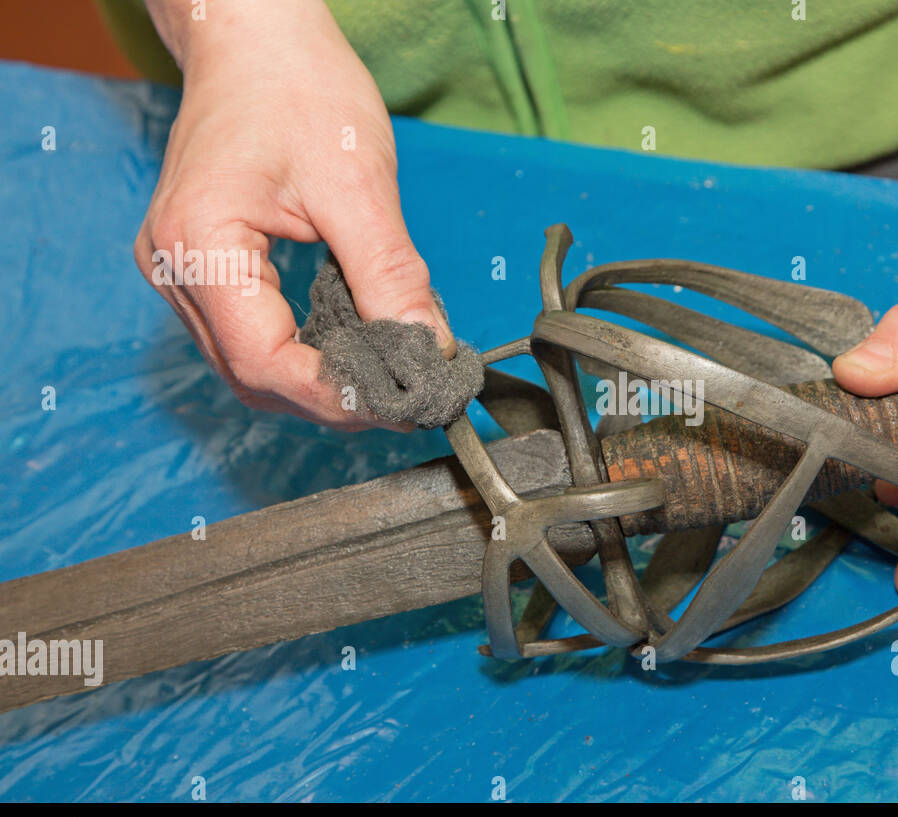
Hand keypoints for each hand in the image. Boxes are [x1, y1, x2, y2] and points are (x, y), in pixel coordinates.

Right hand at [135, 0, 451, 429]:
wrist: (257, 37)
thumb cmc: (299, 88)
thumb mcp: (359, 185)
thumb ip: (391, 277)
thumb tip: (429, 351)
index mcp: (199, 244)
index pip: (263, 361)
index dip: (334, 396)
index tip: (399, 404)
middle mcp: (173, 266)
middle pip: (251, 374)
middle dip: (330, 398)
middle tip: (403, 400)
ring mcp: (180, 268)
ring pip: (248, 363)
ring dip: (317, 382)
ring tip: (386, 380)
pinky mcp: (201, 264)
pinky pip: (249, 333)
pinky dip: (303, 352)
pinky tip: (352, 348)